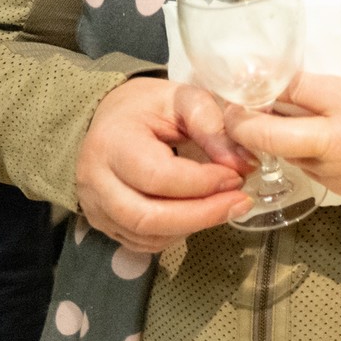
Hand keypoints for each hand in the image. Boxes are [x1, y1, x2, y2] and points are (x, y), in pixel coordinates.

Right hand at [74, 77, 254, 252]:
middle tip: (240, 201)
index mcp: (112, 142)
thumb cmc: (149, 106)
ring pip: (146, 236)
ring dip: (194, 226)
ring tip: (226, 204)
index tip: (237, 176)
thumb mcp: (184, 99)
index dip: (202, 182)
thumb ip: (213, 126)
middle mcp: (95, 180)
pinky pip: (143, 242)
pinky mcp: (103, 223)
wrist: (112, 117)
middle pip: (146, 217)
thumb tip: (245, 165)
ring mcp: (95, 207)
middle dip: (202, 215)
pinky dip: (178, 233)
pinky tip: (201, 212)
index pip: (157, 176)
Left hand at [224, 71, 340, 202]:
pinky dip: (297, 151)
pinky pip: (304, 166)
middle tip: (229, 110)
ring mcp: (337, 170)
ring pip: (283, 153)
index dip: (267, 81)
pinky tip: (302, 140)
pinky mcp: (337, 189)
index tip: (247, 74)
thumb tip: (287, 83)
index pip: (295, 88)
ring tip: (261, 120)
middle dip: (241, 123)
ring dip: (268, 138)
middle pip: (271, 135)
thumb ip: (332, 85)